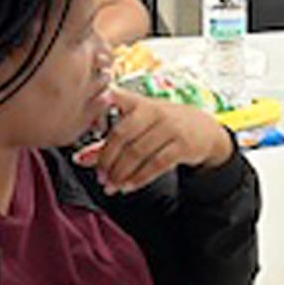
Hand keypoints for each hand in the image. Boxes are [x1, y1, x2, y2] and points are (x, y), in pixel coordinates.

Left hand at [73, 89, 233, 194]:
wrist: (204, 130)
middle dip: (106, 159)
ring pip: (138, 153)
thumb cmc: (162, 126)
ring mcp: (169, 127)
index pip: (115, 98)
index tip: (85, 123)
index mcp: (138, 102)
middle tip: (99, 176)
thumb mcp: (138, 127)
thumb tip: (80, 158)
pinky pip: (156, 164)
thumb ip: (108, 142)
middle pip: (122, 134)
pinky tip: (128, 186)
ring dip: (120, 173)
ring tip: (111, 186)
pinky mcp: (182, 145)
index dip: (98, 107)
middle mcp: (153, 111)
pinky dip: (139, 178)